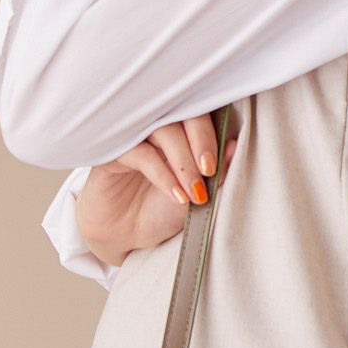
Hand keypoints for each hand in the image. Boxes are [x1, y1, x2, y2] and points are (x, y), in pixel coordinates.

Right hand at [73, 113, 240, 265]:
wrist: (127, 235)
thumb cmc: (161, 210)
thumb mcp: (197, 195)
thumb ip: (217, 172)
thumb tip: (235, 146)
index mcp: (181, 130)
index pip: (200, 111)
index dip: (212, 132)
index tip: (217, 165)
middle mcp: (157, 126)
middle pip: (181, 112)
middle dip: (200, 140)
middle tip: (208, 171)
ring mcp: (134, 135)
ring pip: (162, 130)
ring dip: (183, 161)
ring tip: (194, 191)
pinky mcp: (112, 151)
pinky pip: (140, 152)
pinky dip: (162, 174)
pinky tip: (174, 194)